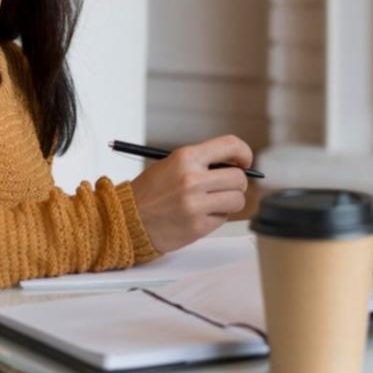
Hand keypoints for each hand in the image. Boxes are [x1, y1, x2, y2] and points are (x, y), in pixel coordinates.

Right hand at [128, 134, 252, 252]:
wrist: (128, 219)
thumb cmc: (151, 192)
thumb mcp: (172, 164)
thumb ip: (203, 162)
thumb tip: (237, 166)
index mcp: (186, 158)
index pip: (230, 146)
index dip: (244, 153)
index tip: (245, 162)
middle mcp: (192, 179)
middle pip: (239, 178)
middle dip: (238, 183)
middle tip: (228, 186)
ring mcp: (195, 205)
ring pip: (237, 200)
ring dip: (230, 201)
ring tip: (212, 202)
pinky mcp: (197, 227)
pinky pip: (223, 218)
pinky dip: (216, 217)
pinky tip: (199, 215)